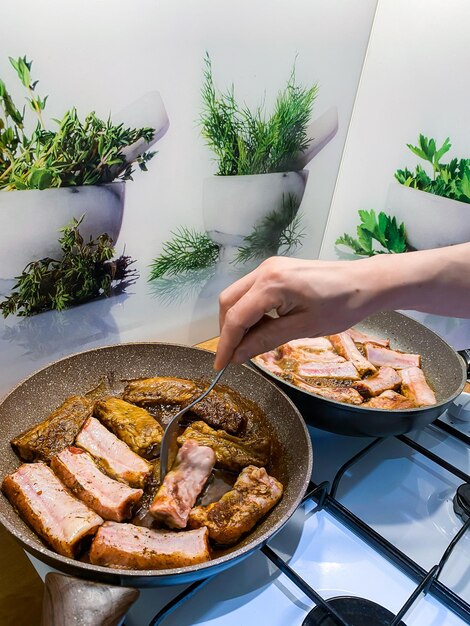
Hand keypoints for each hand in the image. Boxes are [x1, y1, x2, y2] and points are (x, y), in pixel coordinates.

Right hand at [214, 256, 377, 369]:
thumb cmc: (342, 305)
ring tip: (251, 344)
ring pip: (237, 295)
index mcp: (272, 284)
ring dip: (237, 320)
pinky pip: (251, 291)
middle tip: (236, 356)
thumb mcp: (304, 328)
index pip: (236, 317)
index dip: (226, 344)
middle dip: (227, 330)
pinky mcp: (276, 270)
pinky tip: (262, 327)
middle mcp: (265, 270)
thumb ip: (266, 340)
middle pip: (228, 301)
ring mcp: (269, 267)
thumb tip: (238, 356)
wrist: (366, 281)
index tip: (221, 366)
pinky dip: (249, 311)